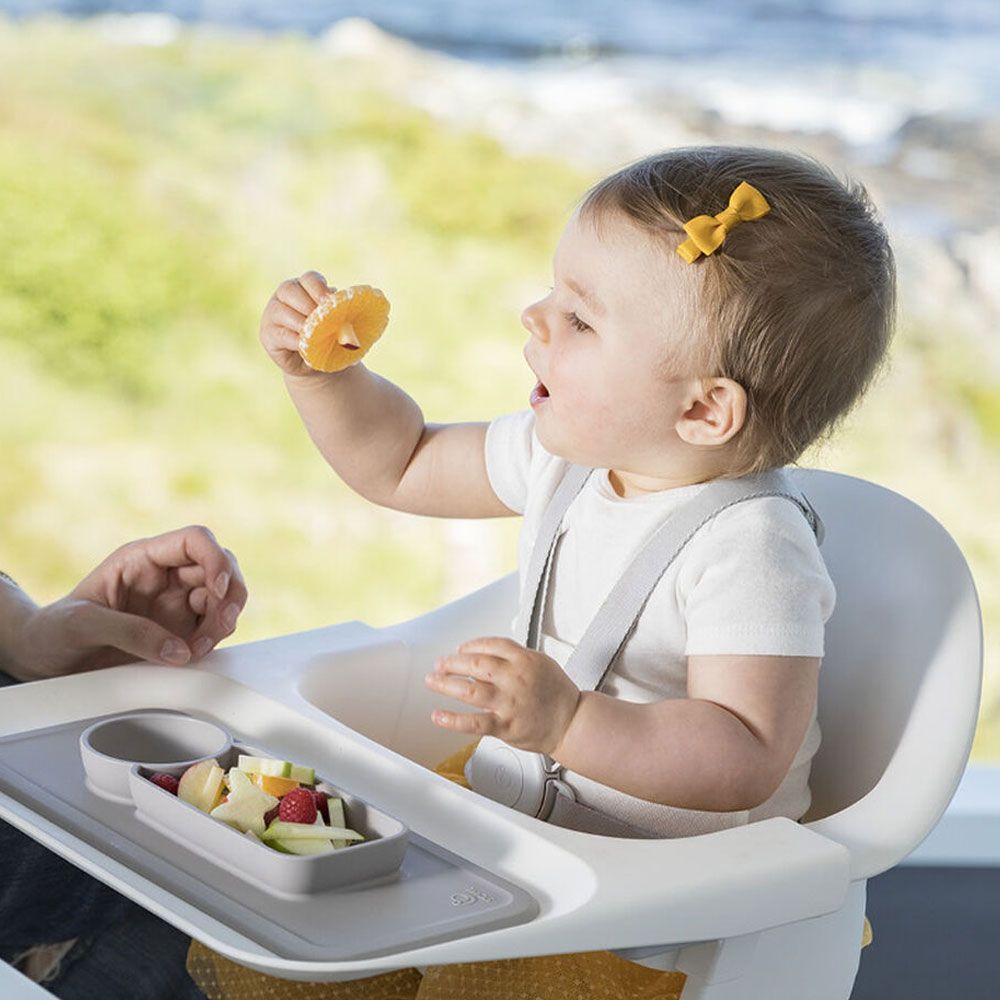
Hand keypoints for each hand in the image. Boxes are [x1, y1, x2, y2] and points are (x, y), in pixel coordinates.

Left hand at [10, 526, 246, 680]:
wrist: (47, 658)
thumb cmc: (55, 630)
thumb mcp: (82, 623)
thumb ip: (129, 632)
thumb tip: (178, 650)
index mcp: (142, 558)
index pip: (194, 541)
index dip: (215, 560)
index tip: (217, 590)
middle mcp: (167, 576)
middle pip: (222, 567)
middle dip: (229, 595)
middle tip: (218, 625)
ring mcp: (178, 603)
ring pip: (226, 597)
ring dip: (224, 621)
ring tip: (198, 647)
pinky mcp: (183, 630)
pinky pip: (215, 627)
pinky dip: (215, 640)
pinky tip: (193, 654)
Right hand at [260, 271, 334, 378]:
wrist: (318, 364)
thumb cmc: (331, 340)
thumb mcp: (341, 328)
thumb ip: (343, 320)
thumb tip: (347, 324)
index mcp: (305, 288)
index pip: (309, 279)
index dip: (319, 288)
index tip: (330, 301)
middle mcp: (285, 297)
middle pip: (288, 289)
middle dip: (307, 304)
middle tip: (322, 319)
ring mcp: (272, 314)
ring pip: (280, 310)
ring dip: (300, 322)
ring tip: (315, 334)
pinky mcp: (268, 334)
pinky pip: (279, 334)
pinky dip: (294, 340)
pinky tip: (307, 345)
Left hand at [424, 636, 580, 754]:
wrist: (572, 723)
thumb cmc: (557, 694)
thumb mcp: (541, 662)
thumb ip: (514, 656)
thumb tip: (484, 654)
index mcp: (524, 660)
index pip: (490, 645)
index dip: (471, 646)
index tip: (460, 650)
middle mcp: (515, 679)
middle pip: (475, 664)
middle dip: (451, 663)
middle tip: (440, 664)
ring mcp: (508, 703)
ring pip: (469, 690)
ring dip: (446, 684)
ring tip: (433, 681)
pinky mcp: (504, 726)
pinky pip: (473, 723)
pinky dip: (452, 719)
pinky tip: (438, 715)